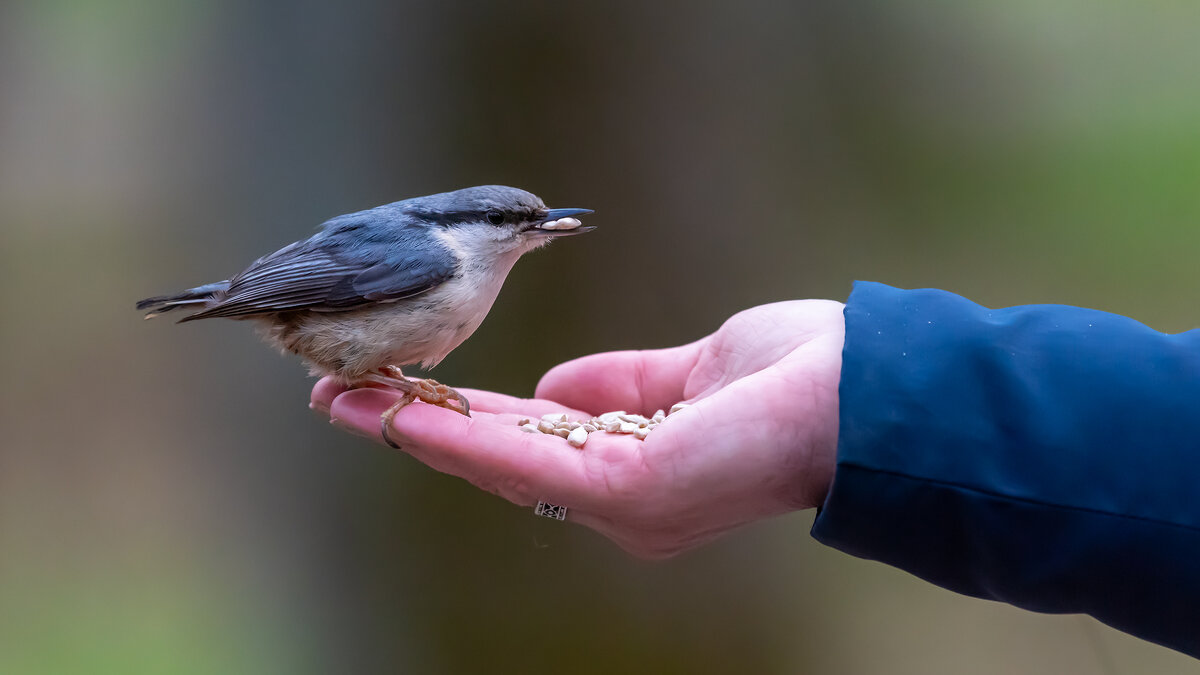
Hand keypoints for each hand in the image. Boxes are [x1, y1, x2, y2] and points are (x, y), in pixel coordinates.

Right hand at [311, 300, 844, 558]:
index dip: (463, 418)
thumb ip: (622, 383)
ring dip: (414, 429)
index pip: (532, 440)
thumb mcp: (691, 371)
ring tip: (340, 397)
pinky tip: (400, 415)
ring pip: (497, 462)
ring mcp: (623, 503)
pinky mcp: (628, 492)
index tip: (405, 390)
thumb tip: (553, 386)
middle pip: (499, 457)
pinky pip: (526, 460)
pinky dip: (458, 438)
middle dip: (418, 426)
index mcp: (637, 467)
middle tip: (340, 396)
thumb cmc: (799, 374)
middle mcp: (622, 500)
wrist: (868, 388)